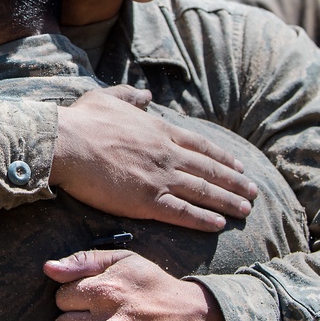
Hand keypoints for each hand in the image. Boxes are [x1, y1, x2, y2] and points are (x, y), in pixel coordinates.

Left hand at [44, 249, 228, 320]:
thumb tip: (48, 268)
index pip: (62, 296)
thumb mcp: (124, 260)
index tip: (88, 294)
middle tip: (90, 313)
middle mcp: (108, 320)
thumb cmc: (155, 286)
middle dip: (73, 318)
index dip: (72, 294)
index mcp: (107, 289)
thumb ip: (84, 261)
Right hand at [50, 85, 255, 231]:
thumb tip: (147, 96)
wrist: (66, 143)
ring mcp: (159, 178)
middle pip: (209, 170)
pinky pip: (182, 213)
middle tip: (254, 192)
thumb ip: (130, 96)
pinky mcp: (146, 201)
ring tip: (246, 210)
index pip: (200, 146)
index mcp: (159, 131)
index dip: (223, 158)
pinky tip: (219, 224)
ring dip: (228, 201)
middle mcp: (166, 154)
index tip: (240, 166)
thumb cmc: (82, 120)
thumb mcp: (107, 98)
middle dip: (235, 182)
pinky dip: (203, 219)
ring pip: (203, 192)